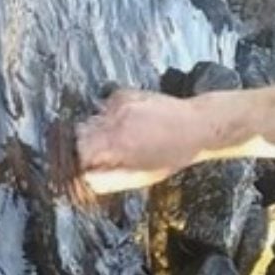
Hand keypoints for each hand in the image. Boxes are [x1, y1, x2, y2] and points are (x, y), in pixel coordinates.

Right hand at [75, 89, 202, 194]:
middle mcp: (114, 122)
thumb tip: (84, 179)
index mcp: (116, 146)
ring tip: (119, 139)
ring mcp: (119, 106)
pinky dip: (108, 116)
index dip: (78, 162)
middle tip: (100, 155)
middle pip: (79, 135)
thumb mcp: (138, 178)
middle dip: (84, 147)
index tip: (83, 167)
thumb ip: (106, 180)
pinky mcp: (125, 94)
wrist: (197, 125)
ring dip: (96, 132)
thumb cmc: (170, 156)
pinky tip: (126, 122)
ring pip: (90, 120)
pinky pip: (103, 107)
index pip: (78, 153)